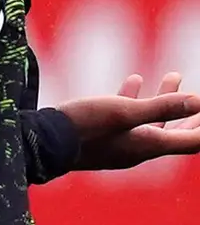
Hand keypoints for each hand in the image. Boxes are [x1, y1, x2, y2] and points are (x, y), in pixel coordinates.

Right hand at [60, 72, 199, 170]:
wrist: (39, 141)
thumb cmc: (83, 126)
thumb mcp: (124, 111)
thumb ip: (162, 106)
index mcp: (147, 146)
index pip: (190, 141)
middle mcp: (136, 149)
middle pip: (175, 135)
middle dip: (193, 116)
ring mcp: (118, 145)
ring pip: (151, 123)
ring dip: (166, 100)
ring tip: (174, 74)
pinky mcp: (101, 138)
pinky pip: (127, 120)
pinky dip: (137, 100)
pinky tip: (133, 80)